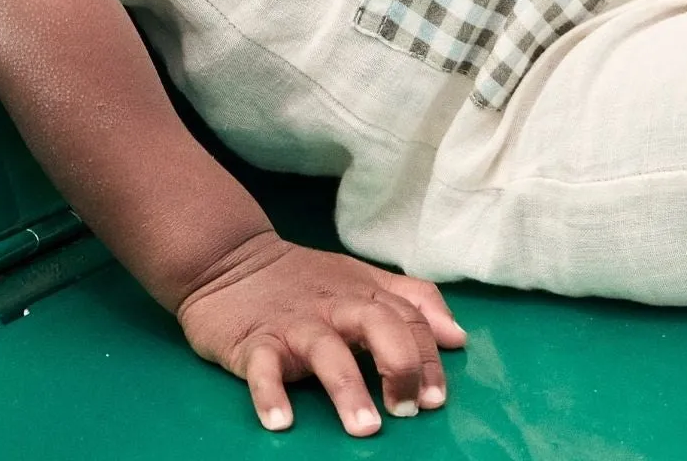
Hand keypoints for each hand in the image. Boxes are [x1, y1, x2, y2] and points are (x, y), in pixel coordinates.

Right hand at [176, 230, 466, 435]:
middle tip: (408, 410)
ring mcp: (293, 324)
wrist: (228, 258)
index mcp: (363, 292)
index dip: (429, 358)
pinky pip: (262, 368)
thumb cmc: (302, 279)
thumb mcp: (361, 279)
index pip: (409, 319)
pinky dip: (270, 394)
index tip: (437, 399)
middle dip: (400, 364)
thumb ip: (410, 301)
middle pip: (378, 324)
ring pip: (325, 350)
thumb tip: (457, 336)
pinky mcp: (254, 341)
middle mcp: (334, 306)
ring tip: (363, 428)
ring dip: (347, 387)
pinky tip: (280, 421)